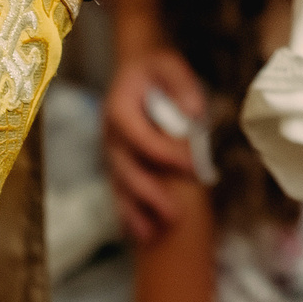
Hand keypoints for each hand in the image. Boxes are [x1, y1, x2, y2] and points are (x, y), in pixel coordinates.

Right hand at [104, 47, 204, 241]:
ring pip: (118, 185)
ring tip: (150, 236)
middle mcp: (110, 134)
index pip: (139, 137)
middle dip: (149, 194)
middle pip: (125, 168)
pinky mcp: (118, 163)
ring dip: (133, 211)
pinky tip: (141, 233)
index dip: (164, 154)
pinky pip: (120, 190)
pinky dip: (128, 212)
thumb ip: (181, 86)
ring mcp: (112, 151)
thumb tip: (192, 113)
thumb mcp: (171, 65)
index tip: (192, 166)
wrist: (138, 69)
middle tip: (174, 215)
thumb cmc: (157, 69)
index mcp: (119, 109)